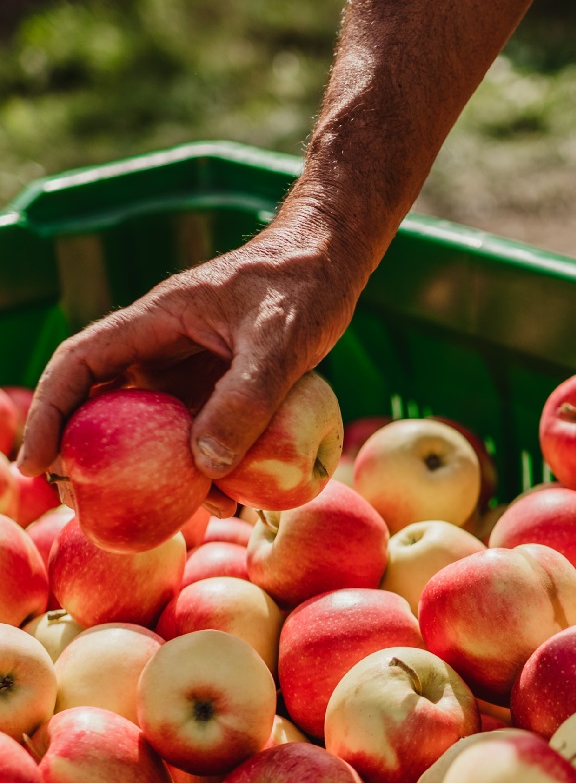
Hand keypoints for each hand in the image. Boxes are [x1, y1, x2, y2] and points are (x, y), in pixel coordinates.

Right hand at [16, 216, 365, 508]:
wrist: (332, 267)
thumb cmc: (304, 288)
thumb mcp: (281, 342)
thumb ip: (247, 399)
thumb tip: (206, 465)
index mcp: (156, 322)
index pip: (80, 364)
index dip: (49, 412)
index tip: (35, 462)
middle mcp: (164, 349)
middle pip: (107, 405)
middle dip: (95, 457)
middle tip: (93, 505)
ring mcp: (192, 371)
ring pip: (156, 429)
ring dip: (159, 473)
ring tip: (179, 514)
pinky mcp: (223, 390)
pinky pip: (202, 433)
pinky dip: (208, 467)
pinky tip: (230, 499)